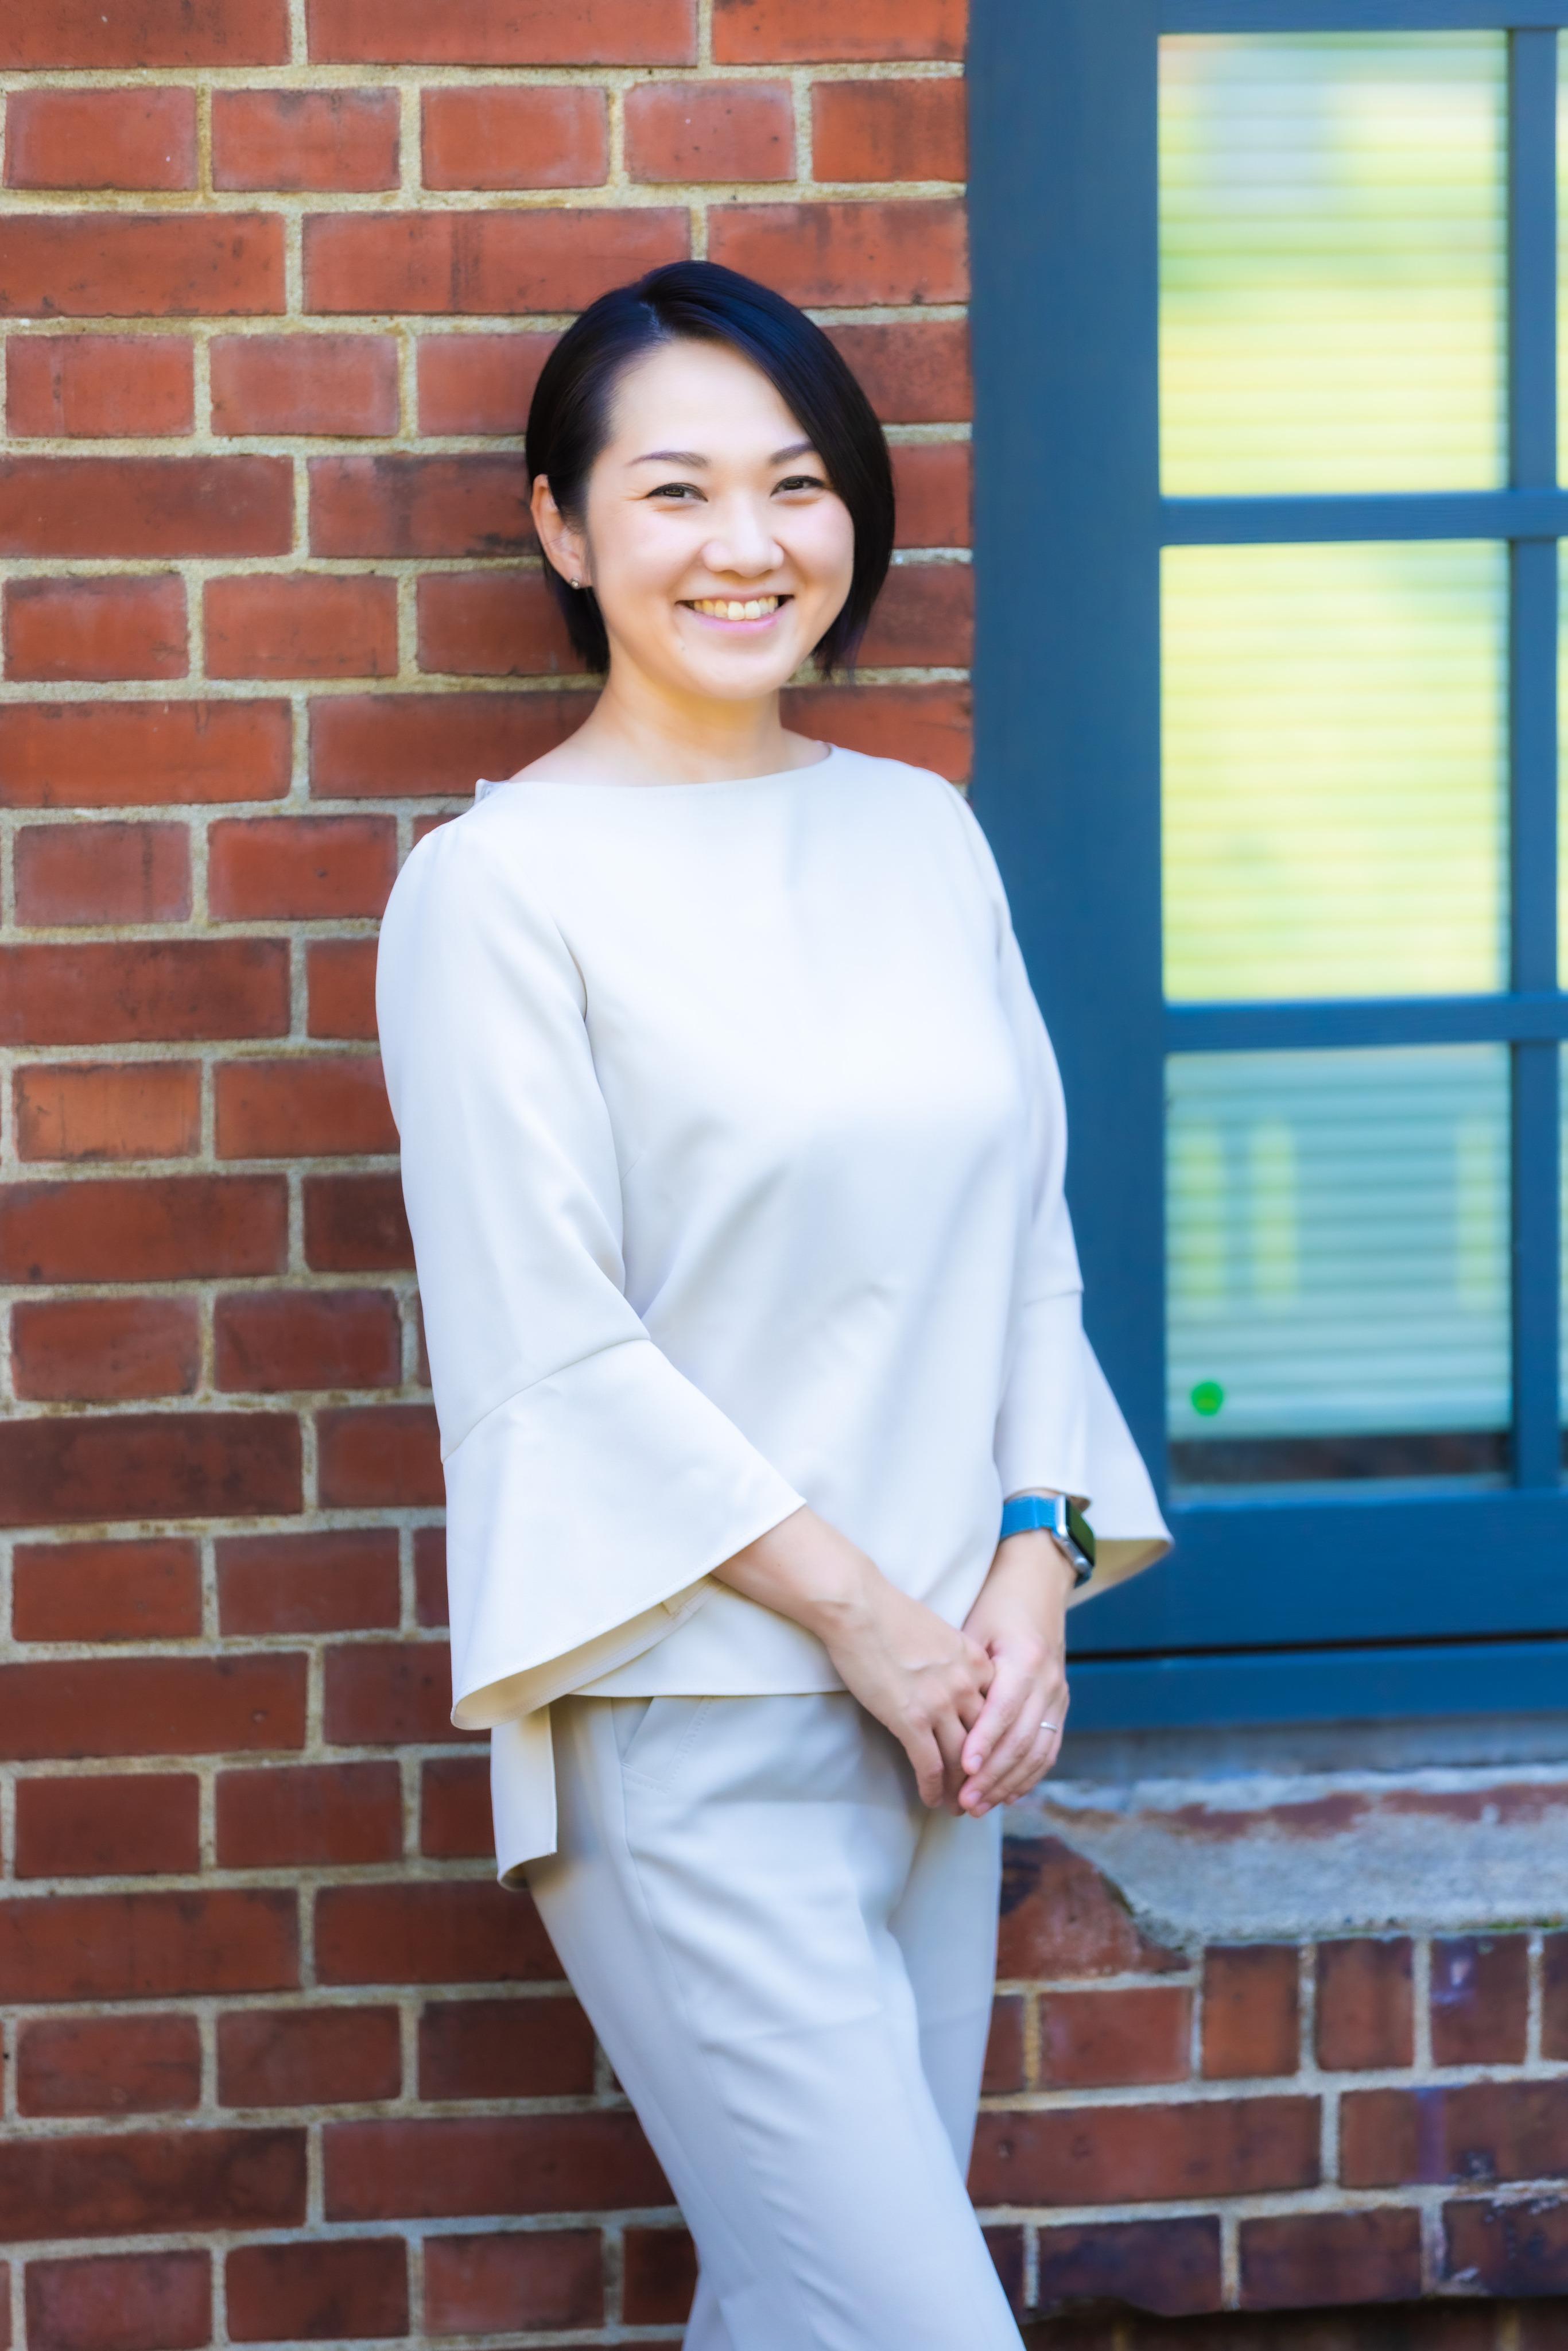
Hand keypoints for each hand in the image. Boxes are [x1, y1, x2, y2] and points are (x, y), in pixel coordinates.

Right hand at [712, 1508, 992, 1809]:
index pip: (997, 1713)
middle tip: (982, 1794)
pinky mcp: (911, 1719)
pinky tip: (930, 1800)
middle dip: (985, 1773)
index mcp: (976, 1662)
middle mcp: (966, 1686)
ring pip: (962, 1760)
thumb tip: (950, 1679)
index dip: (996, 1742)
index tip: (992, 1760)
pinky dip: (933, 1788)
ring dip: (961, 1789)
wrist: (858, 1606)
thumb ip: (953, 1660)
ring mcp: (940, 1704)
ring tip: (958, 1807)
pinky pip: (930, 1765)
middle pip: (986, 1741)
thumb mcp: (938, 1633)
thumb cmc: (888, 1613)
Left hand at [956, 1531, 1074, 1816]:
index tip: (964, 1767)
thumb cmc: (995, 1605)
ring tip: (978, 1806)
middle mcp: (1047, 1681)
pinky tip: (1008, 1795)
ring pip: (1037, 1751)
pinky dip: (1029, 1775)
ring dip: (1008, 1783)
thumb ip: (963, 1669)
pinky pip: (1048, 1748)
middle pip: (1021, 1739)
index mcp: (1025, 1659)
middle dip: (993, 1775)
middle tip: (963, 1801)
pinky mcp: (1060, 1704)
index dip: (985, 1742)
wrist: (1037, 1585)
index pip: (1005, 1710)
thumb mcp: (975, 1627)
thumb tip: (933, 1709)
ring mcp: (1058, 1695)